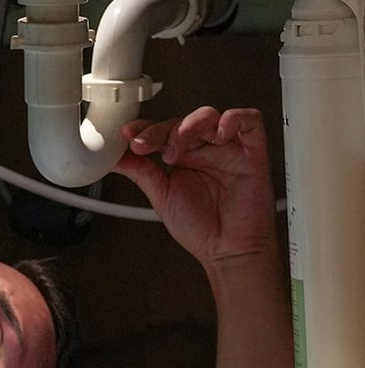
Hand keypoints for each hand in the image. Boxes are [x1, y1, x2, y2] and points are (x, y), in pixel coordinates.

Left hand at [113, 106, 276, 267]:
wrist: (229, 251)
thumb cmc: (202, 228)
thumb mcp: (161, 196)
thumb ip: (140, 172)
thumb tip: (114, 158)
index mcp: (182, 157)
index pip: (162, 130)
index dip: (145, 128)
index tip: (127, 134)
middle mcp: (203, 150)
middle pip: (182, 120)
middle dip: (159, 130)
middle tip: (144, 146)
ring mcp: (227, 149)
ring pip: (208, 116)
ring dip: (187, 127)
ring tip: (175, 151)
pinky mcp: (252, 152)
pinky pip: (249, 120)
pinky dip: (232, 120)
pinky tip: (217, 136)